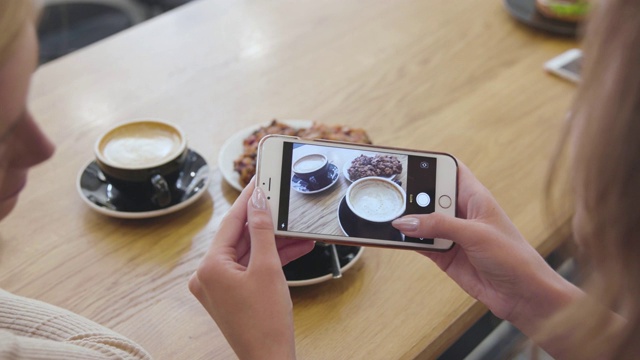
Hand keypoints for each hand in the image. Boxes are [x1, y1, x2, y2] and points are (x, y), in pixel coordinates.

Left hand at [189, 180, 313, 359]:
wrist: (270, 358)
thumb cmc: (266, 321)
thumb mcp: (268, 268)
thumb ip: (262, 231)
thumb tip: (258, 202)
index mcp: (209, 267)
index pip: (231, 223)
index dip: (248, 200)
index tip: (259, 181)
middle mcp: (207, 275)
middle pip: (239, 238)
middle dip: (265, 224)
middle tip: (282, 204)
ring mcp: (218, 286)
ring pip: (247, 253)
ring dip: (272, 243)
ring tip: (297, 231)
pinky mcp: (230, 294)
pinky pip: (249, 268)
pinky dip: (269, 260)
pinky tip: (294, 249)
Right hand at [392, 162, 580, 333]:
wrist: (522, 295)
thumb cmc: (513, 257)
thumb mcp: (476, 234)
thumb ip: (439, 226)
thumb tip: (406, 222)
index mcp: (474, 197)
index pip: (451, 170)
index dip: (432, 163)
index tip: (408, 162)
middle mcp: (460, 213)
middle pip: (429, 195)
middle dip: (411, 194)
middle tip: (388, 191)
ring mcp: (450, 234)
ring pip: (421, 221)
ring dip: (406, 221)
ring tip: (385, 215)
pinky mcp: (443, 255)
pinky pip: (419, 244)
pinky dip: (406, 241)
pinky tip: (393, 238)